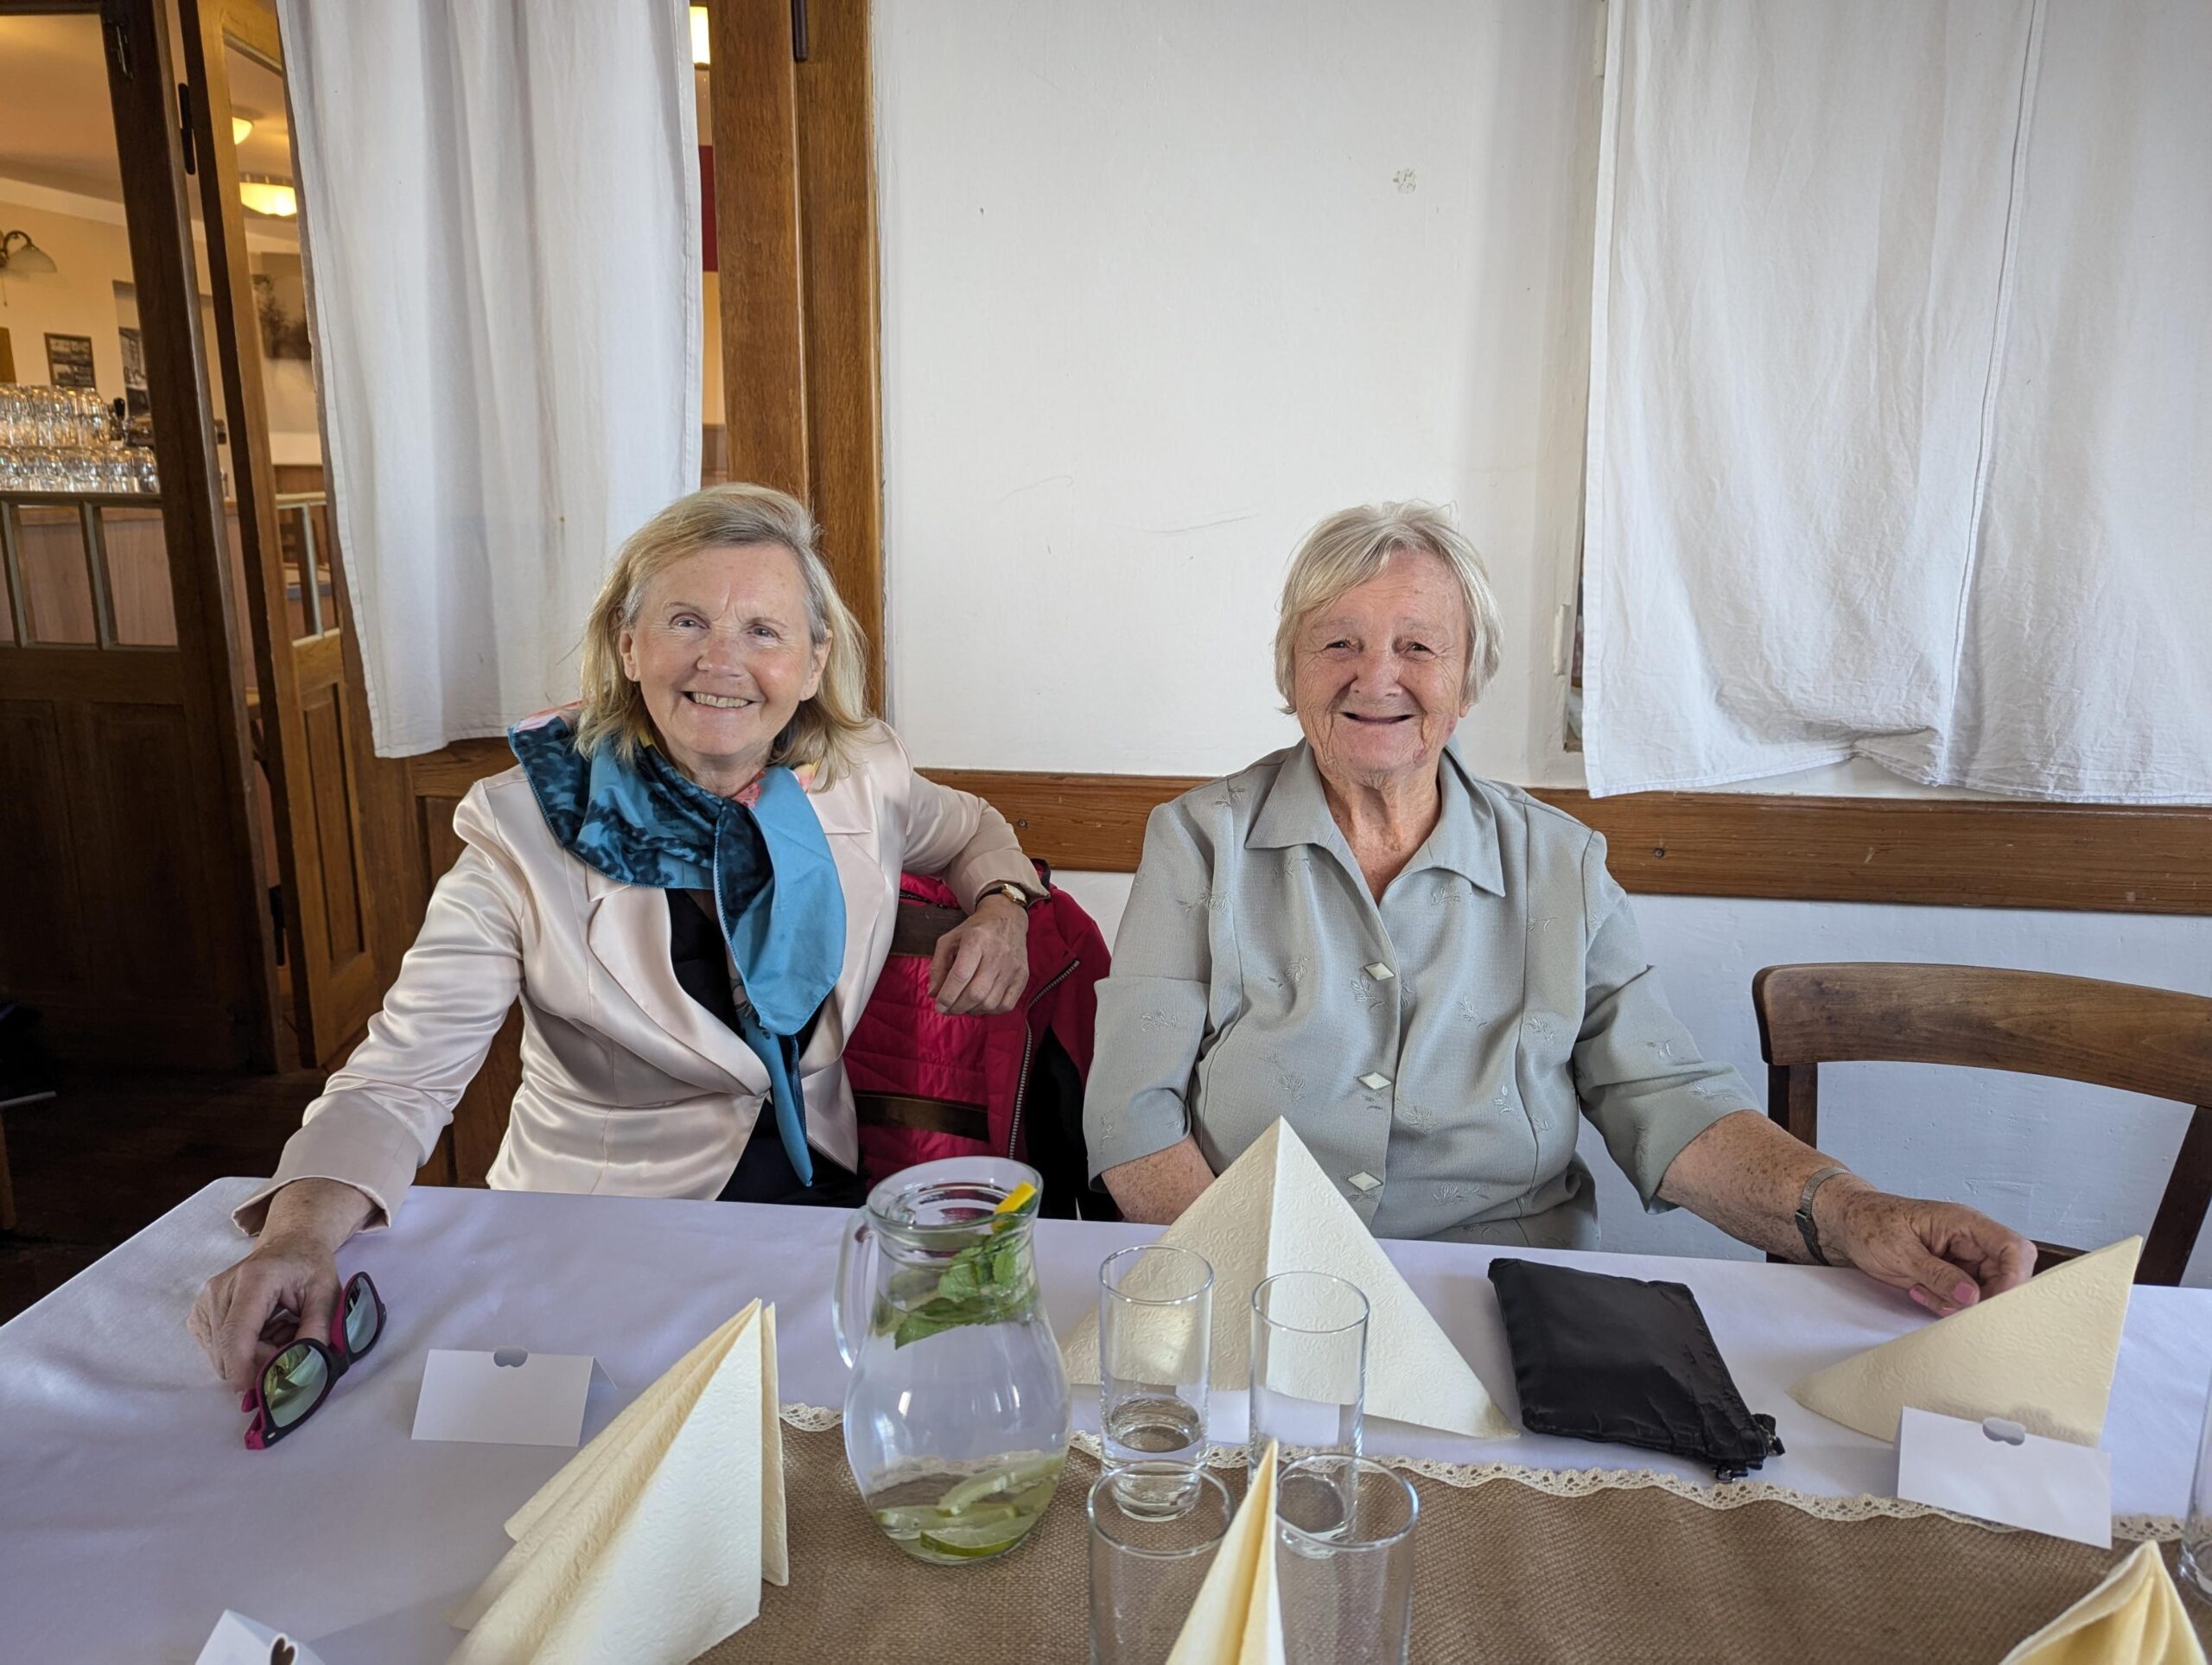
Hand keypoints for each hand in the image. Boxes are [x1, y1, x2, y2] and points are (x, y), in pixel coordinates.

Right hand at [187, 1178, 371, 1391]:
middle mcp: (220, 1290)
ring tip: (278, 1333)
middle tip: (290, 1350)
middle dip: (258, 1364)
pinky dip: (240, 1351)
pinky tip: (262, 1331)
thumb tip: (304, 1368)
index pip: (237, 1333)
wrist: (289, 1242)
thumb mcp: (326, 1293)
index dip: (243, 1368)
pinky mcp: (199, 1314)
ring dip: (251, 1357)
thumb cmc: (309, 1266)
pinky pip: (216, 1349)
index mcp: (253, 1280)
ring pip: (221, 1355)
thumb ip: (317, 1329)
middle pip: (228, 1350)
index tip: (255, 1393)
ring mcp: (204, 1302)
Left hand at [928, 894, 1030, 1015]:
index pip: (961, 974)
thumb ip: (938, 965)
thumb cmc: (975, 930)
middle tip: (948, 1009)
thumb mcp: (950, 939)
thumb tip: (934, 993)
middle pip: (976, 993)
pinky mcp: (1023, 976)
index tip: (939, 1005)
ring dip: (972, 1010)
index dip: (947, 995)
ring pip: (990, 1002)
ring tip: (963, 1005)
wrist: (1007, 919)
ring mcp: (1013, 966)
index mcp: (976, 939)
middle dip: (957, 1007)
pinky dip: (990, 1010)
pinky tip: (980, 1004)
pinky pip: (1006, 1005)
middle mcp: (997, 953)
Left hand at [1819, 1179, 2036, 1316]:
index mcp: (1964, 1223)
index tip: (1991, 1302)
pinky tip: (1919, 1291)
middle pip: (2005, 1276)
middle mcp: (1970, 1240)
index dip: (2014, 1278)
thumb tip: (1972, 1296)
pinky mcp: (1951, 1273)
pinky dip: (1945, 1303)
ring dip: (1957, 1303)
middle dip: (1981, 1298)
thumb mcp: (1899, 1250)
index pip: (2013, 1248)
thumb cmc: (1869, 1223)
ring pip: (1984, 1292)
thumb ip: (1937, 1274)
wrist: (1848, 1223)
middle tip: (1949, 1305)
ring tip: (1922, 1291)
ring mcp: (1962, 1258)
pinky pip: (1963, 1298)